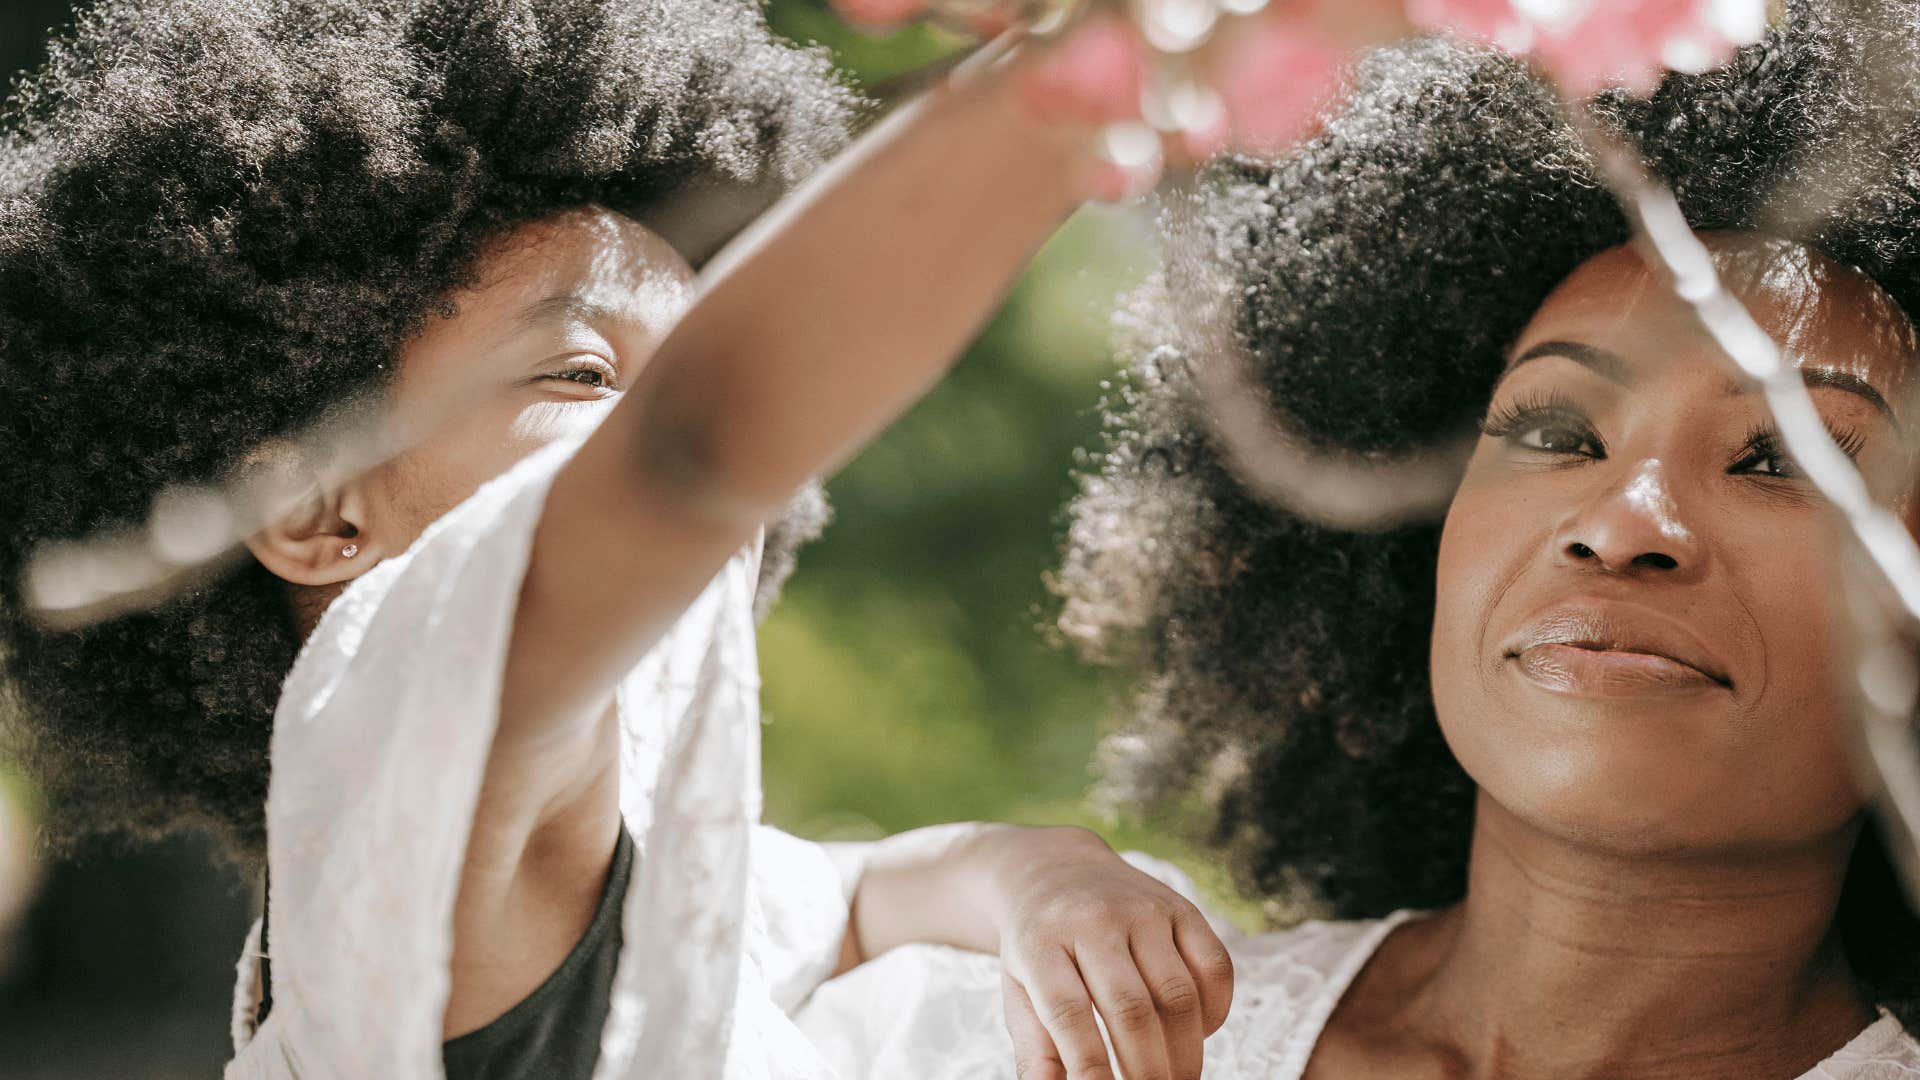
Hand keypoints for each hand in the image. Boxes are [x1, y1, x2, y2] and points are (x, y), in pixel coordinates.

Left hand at [984, 827, 1233, 1079]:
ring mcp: (1141, 909)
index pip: (1068, 1013)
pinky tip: (1200, 1035)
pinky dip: (1215, 1012)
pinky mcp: (1181, 907)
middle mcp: (1093, 920)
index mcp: (1040, 944)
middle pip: (1130, 1008)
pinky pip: (1215, 966)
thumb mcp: (1018, 991)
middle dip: (1147, 1071)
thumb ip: (1035, 1049)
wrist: (1058, 871)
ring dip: (1186, 1051)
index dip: (1090, 1067)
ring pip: (1178, 993)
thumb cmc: (1038, 947)